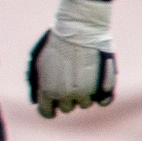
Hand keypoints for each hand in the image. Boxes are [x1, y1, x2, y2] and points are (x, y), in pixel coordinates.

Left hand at [28, 0, 115, 117]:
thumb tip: (37, 100)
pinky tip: (98, 86)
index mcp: (48, 91)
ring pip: (84, 104)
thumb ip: (37, 83)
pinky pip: (103, 101)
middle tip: (69, 81)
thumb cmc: (56, 42)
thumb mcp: (37, 62)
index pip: (47, 112)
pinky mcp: (105, 86)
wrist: (80, 28)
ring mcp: (87, 92)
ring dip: (83, 94)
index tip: (52, 104)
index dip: (49, 108)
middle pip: (67, 108)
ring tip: (83, 76)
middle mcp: (67, 95)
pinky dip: (102, 96)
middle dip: (66, 98)